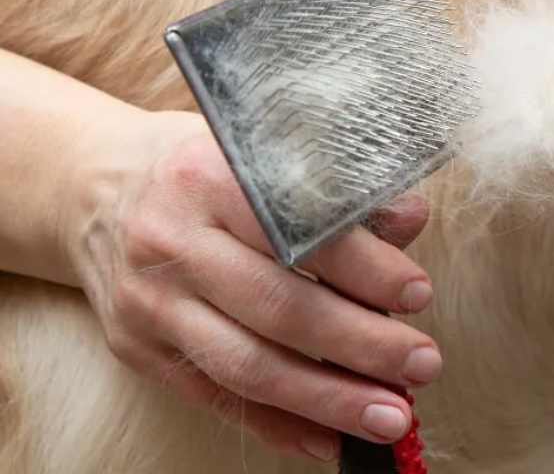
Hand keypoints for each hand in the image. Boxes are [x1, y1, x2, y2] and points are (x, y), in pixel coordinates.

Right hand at [66, 111, 440, 461]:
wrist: (92, 189)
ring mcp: (153, 303)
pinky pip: (217, 398)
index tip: (418, 294)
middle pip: (279, 308)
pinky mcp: (140, 350)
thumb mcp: (261, 154)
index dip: (367, 269)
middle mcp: (175, 242)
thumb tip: (413, 218)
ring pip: (249, 366)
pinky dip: (278, 425)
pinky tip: (329, 438)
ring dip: (328, 400)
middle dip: (362, 345)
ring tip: (391, 415)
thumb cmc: (200, 169)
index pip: (301, 233)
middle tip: (423, 364)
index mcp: (213, 179)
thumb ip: (338, 191)